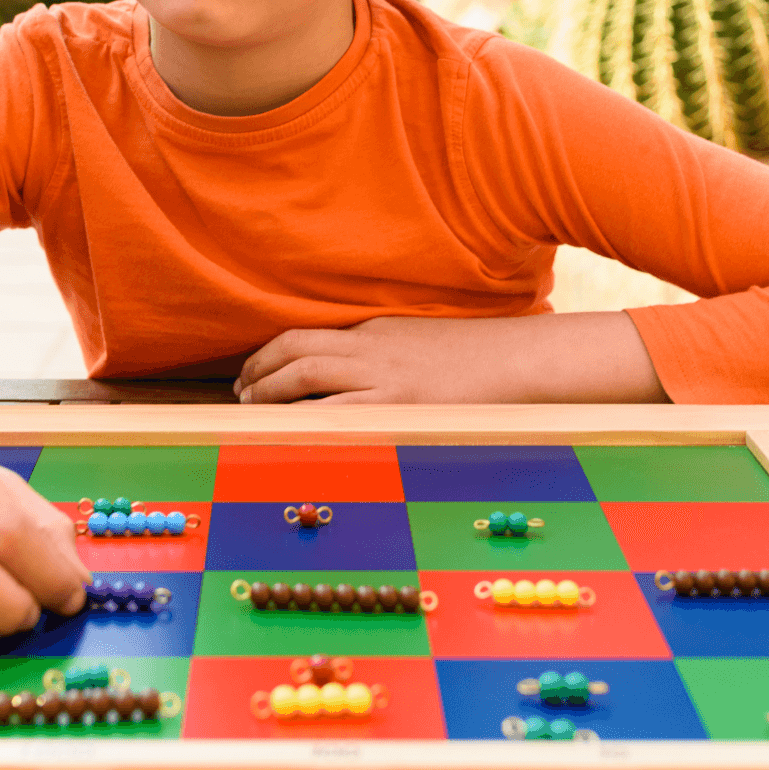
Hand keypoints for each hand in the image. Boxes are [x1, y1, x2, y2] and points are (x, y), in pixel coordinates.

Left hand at [234, 312, 667, 404]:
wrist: (526, 360)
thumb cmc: (481, 358)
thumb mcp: (423, 345)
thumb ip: (385, 357)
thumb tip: (351, 382)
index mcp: (377, 331)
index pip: (306, 336)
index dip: (269, 355)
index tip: (251, 376)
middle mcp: (372, 348)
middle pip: (295, 350)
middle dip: (259, 373)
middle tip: (241, 396)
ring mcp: (385, 377)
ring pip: (305, 373)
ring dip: (271, 393)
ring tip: (255, 414)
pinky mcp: (401, 405)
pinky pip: (337, 412)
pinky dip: (306, 422)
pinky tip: (291, 438)